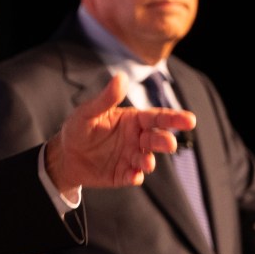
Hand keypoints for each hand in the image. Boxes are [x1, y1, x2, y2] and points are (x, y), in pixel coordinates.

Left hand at [44, 72, 195, 196]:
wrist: (64, 155)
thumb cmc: (78, 128)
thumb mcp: (88, 112)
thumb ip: (106, 99)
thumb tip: (121, 77)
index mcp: (133, 120)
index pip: (157, 118)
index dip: (174, 118)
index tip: (190, 120)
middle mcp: (136, 138)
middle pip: (156, 139)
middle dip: (165, 142)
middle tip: (169, 144)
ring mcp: (130, 157)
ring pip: (147, 159)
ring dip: (149, 161)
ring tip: (146, 163)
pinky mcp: (122, 174)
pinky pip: (132, 176)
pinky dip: (135, 176)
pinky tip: (134, 175)